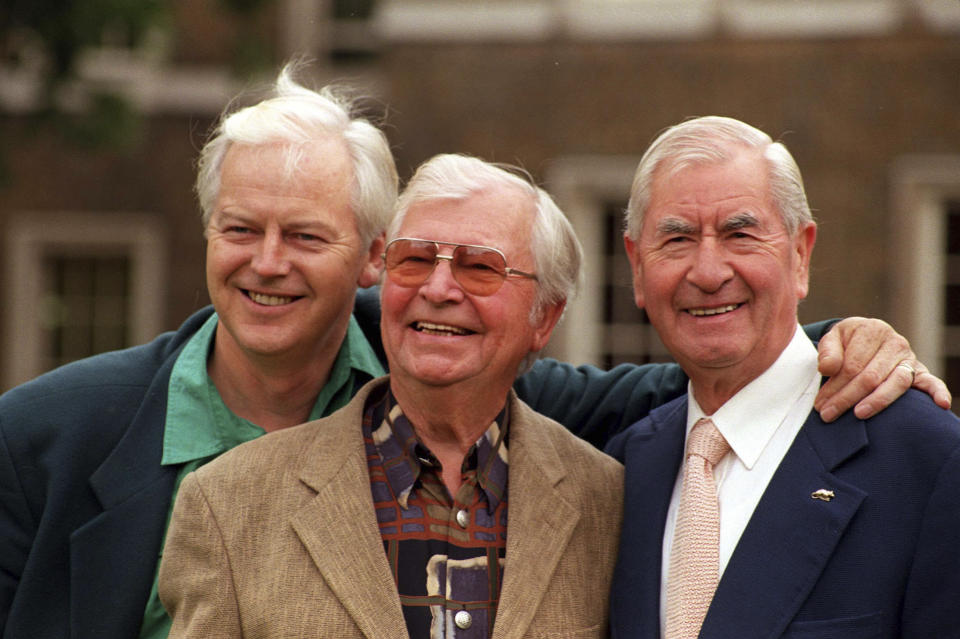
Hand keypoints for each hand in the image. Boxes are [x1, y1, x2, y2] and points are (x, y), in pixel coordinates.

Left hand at [814, 317, 951, 421]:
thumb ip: (828, 352)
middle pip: (870, 377)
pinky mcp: (919, 371)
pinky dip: (938, 392)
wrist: (864, 337)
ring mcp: (909, 357)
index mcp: (872, 330)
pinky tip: (940, 405)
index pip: (852, 365)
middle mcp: (894, 342)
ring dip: (876, 402)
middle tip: (828, 415)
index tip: (820, 404)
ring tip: (858, 415)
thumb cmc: (846, 342)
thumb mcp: (832, 339)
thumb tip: (828, 369)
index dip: (835, 386)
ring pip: (895, 383)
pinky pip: (931, 381)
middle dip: (847, 398)